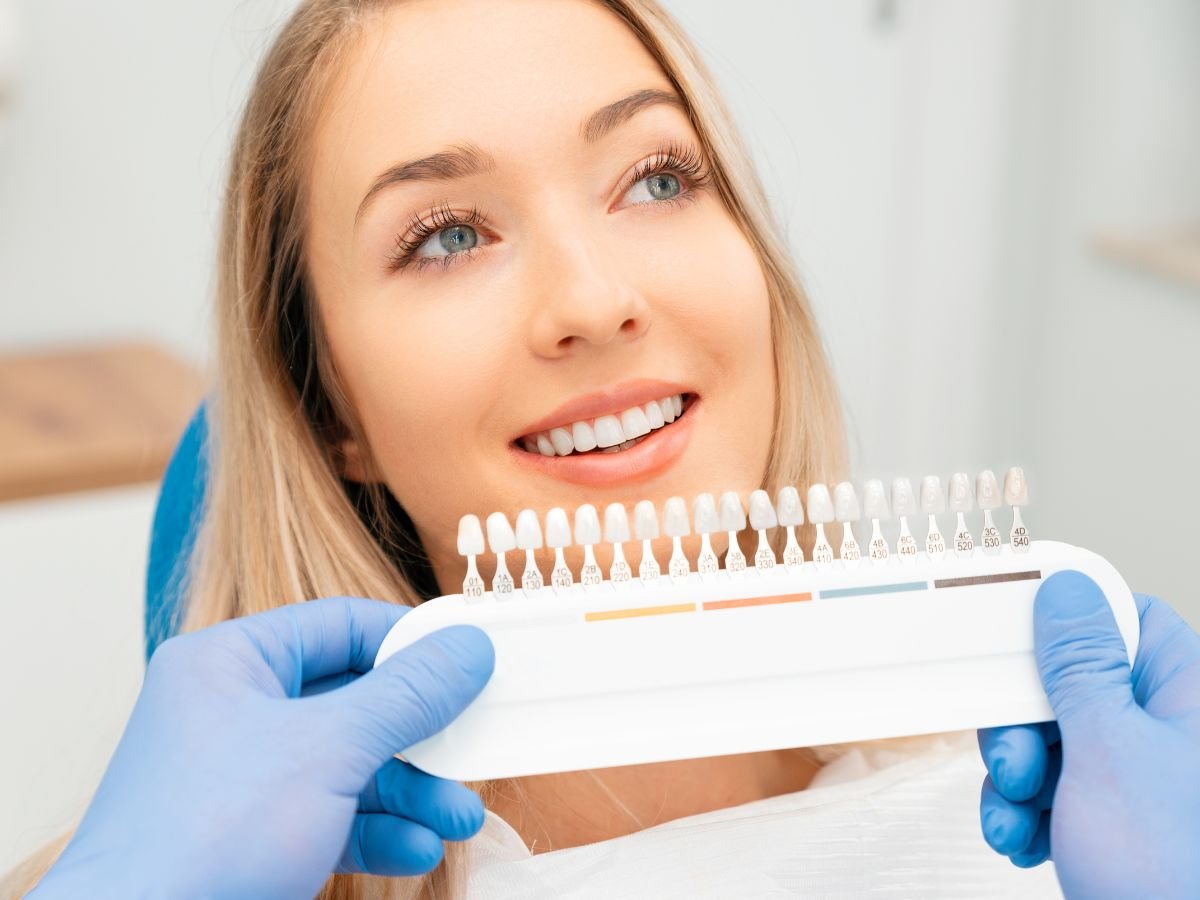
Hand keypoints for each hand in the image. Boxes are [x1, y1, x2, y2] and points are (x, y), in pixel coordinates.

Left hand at [32, 597, 494, 898]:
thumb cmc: (205, 837)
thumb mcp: (327, 750)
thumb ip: (406, 695)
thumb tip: (469, 648)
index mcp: (231, 663)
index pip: (341, 625)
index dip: (411, 640)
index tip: (471, 659)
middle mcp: (235, 712)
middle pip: (356, 700)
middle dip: (421, 735)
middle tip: (476, 745)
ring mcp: (243, 779)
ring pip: (350, 766)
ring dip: (412, 792)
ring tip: (459, 818)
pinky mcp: (253, 837)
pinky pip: (332, 817)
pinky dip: (379, 832)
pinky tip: (418, 850)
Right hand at [977, 571, 1199, 898]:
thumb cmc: (1178, 874)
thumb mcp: (1110, 751)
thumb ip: (1081, 665)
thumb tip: (1066, 591)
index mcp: (1185, 693)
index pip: (1122, 615)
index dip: (1063, 621)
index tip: (1013, 636)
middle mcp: (1165, 729)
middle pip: (1068, 683)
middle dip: (1023, 725)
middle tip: (1020, 758)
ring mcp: (1139, 777)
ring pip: (1050, 740)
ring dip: (1015, 779)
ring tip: (1020, 814)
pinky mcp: (1110, 817)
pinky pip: (1051, 789)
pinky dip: (1024, 813)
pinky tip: (1025, 838)